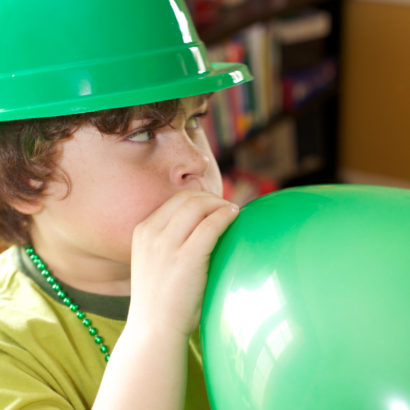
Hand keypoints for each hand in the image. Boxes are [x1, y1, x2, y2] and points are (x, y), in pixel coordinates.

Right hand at [127, 190, 238, 338]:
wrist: (154, 330)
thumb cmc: (161, 299)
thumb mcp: (155, 261)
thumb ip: (170, 240)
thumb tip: (202, 224)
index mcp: (143, 231)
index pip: (175, 201)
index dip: (199, 198)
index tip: (213, 206)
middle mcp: (151, 233)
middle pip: (186, 198)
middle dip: (210, 198)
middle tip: (226, 207)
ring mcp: (166, 245)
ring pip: (198, 206)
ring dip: (220, 204)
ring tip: (233, 211)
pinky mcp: (186, 258)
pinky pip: (211, 225)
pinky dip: (225, 216)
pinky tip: (235, 217)